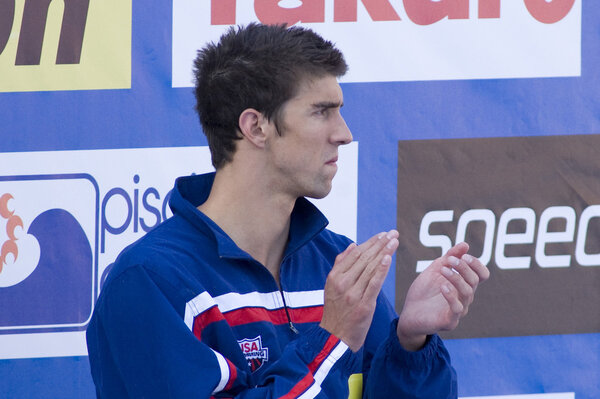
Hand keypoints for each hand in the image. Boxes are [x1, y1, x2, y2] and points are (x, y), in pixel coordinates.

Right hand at [320, 230, 398, 351]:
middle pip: (364, 258)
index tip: (382, 234)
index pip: (355, 254)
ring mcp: (352, 293)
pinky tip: (388, 258)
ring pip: (370, 268)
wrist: (334, 338)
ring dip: (384, 252)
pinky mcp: (363, 305)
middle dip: (380, 244)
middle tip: (393, 233)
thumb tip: (353, 245)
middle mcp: (342, 283)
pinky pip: (374, 284)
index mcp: (334, 276)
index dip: (370, 243)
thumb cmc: (336, 312)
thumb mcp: (331, 287)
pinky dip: (381, 270)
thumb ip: (340, 265)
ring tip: (394, 241)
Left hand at [396, 242, 488, 350]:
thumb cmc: (423, 292)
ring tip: (443, 270)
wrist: (408, 313)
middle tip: (450, 260)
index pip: (482, 275)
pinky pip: (457, 309)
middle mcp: (464, 297)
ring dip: (456, 278)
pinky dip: (451, 296)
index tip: (464, 256)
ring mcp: (459, 310)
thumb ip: (449, 258)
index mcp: (463, 285)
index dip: (477, 264)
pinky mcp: (449, 321)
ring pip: (467, 293)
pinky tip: (443, 286)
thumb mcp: (435, 270)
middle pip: (474, 281)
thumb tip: (465, 245)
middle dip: (463, 268)